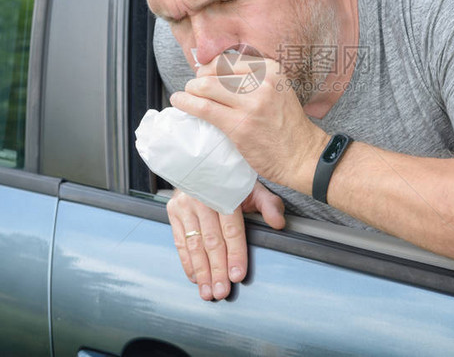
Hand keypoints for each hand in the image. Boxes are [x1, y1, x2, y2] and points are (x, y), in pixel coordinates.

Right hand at [166, 181, 284, 299]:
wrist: (203, 161)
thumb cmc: (233, 178)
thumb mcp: (254, 186)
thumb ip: (269, 205)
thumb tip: (279, 224)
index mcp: (225, 192)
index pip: (231, 230)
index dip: (235, 254)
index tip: (238, 276)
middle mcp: (203, 198)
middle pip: (211, 241)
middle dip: (217, 269)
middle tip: (221, 292)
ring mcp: (185, 204)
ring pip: (194, 244)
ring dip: (201, 271)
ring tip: (208, 292)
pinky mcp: (173, 211)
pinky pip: (180, 241)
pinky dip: (187, 262)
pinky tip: (195, 278)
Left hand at [170, 53, 328, 192]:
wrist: (304, 156)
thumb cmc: (289, 127)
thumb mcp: (278, 91)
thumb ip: (256, 80)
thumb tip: (219, 75)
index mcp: (272, 70)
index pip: (229, 59)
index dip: (211, 67)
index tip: (204, 76)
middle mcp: (262, 82)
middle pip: (215, 71)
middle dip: (198, 79)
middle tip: (193, 89)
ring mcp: (251, 104)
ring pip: (205, 86)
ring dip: (189, 91)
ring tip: (185, 96)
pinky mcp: (239, 125)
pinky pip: (203, 108)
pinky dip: (186, 103)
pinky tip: (179, 102)